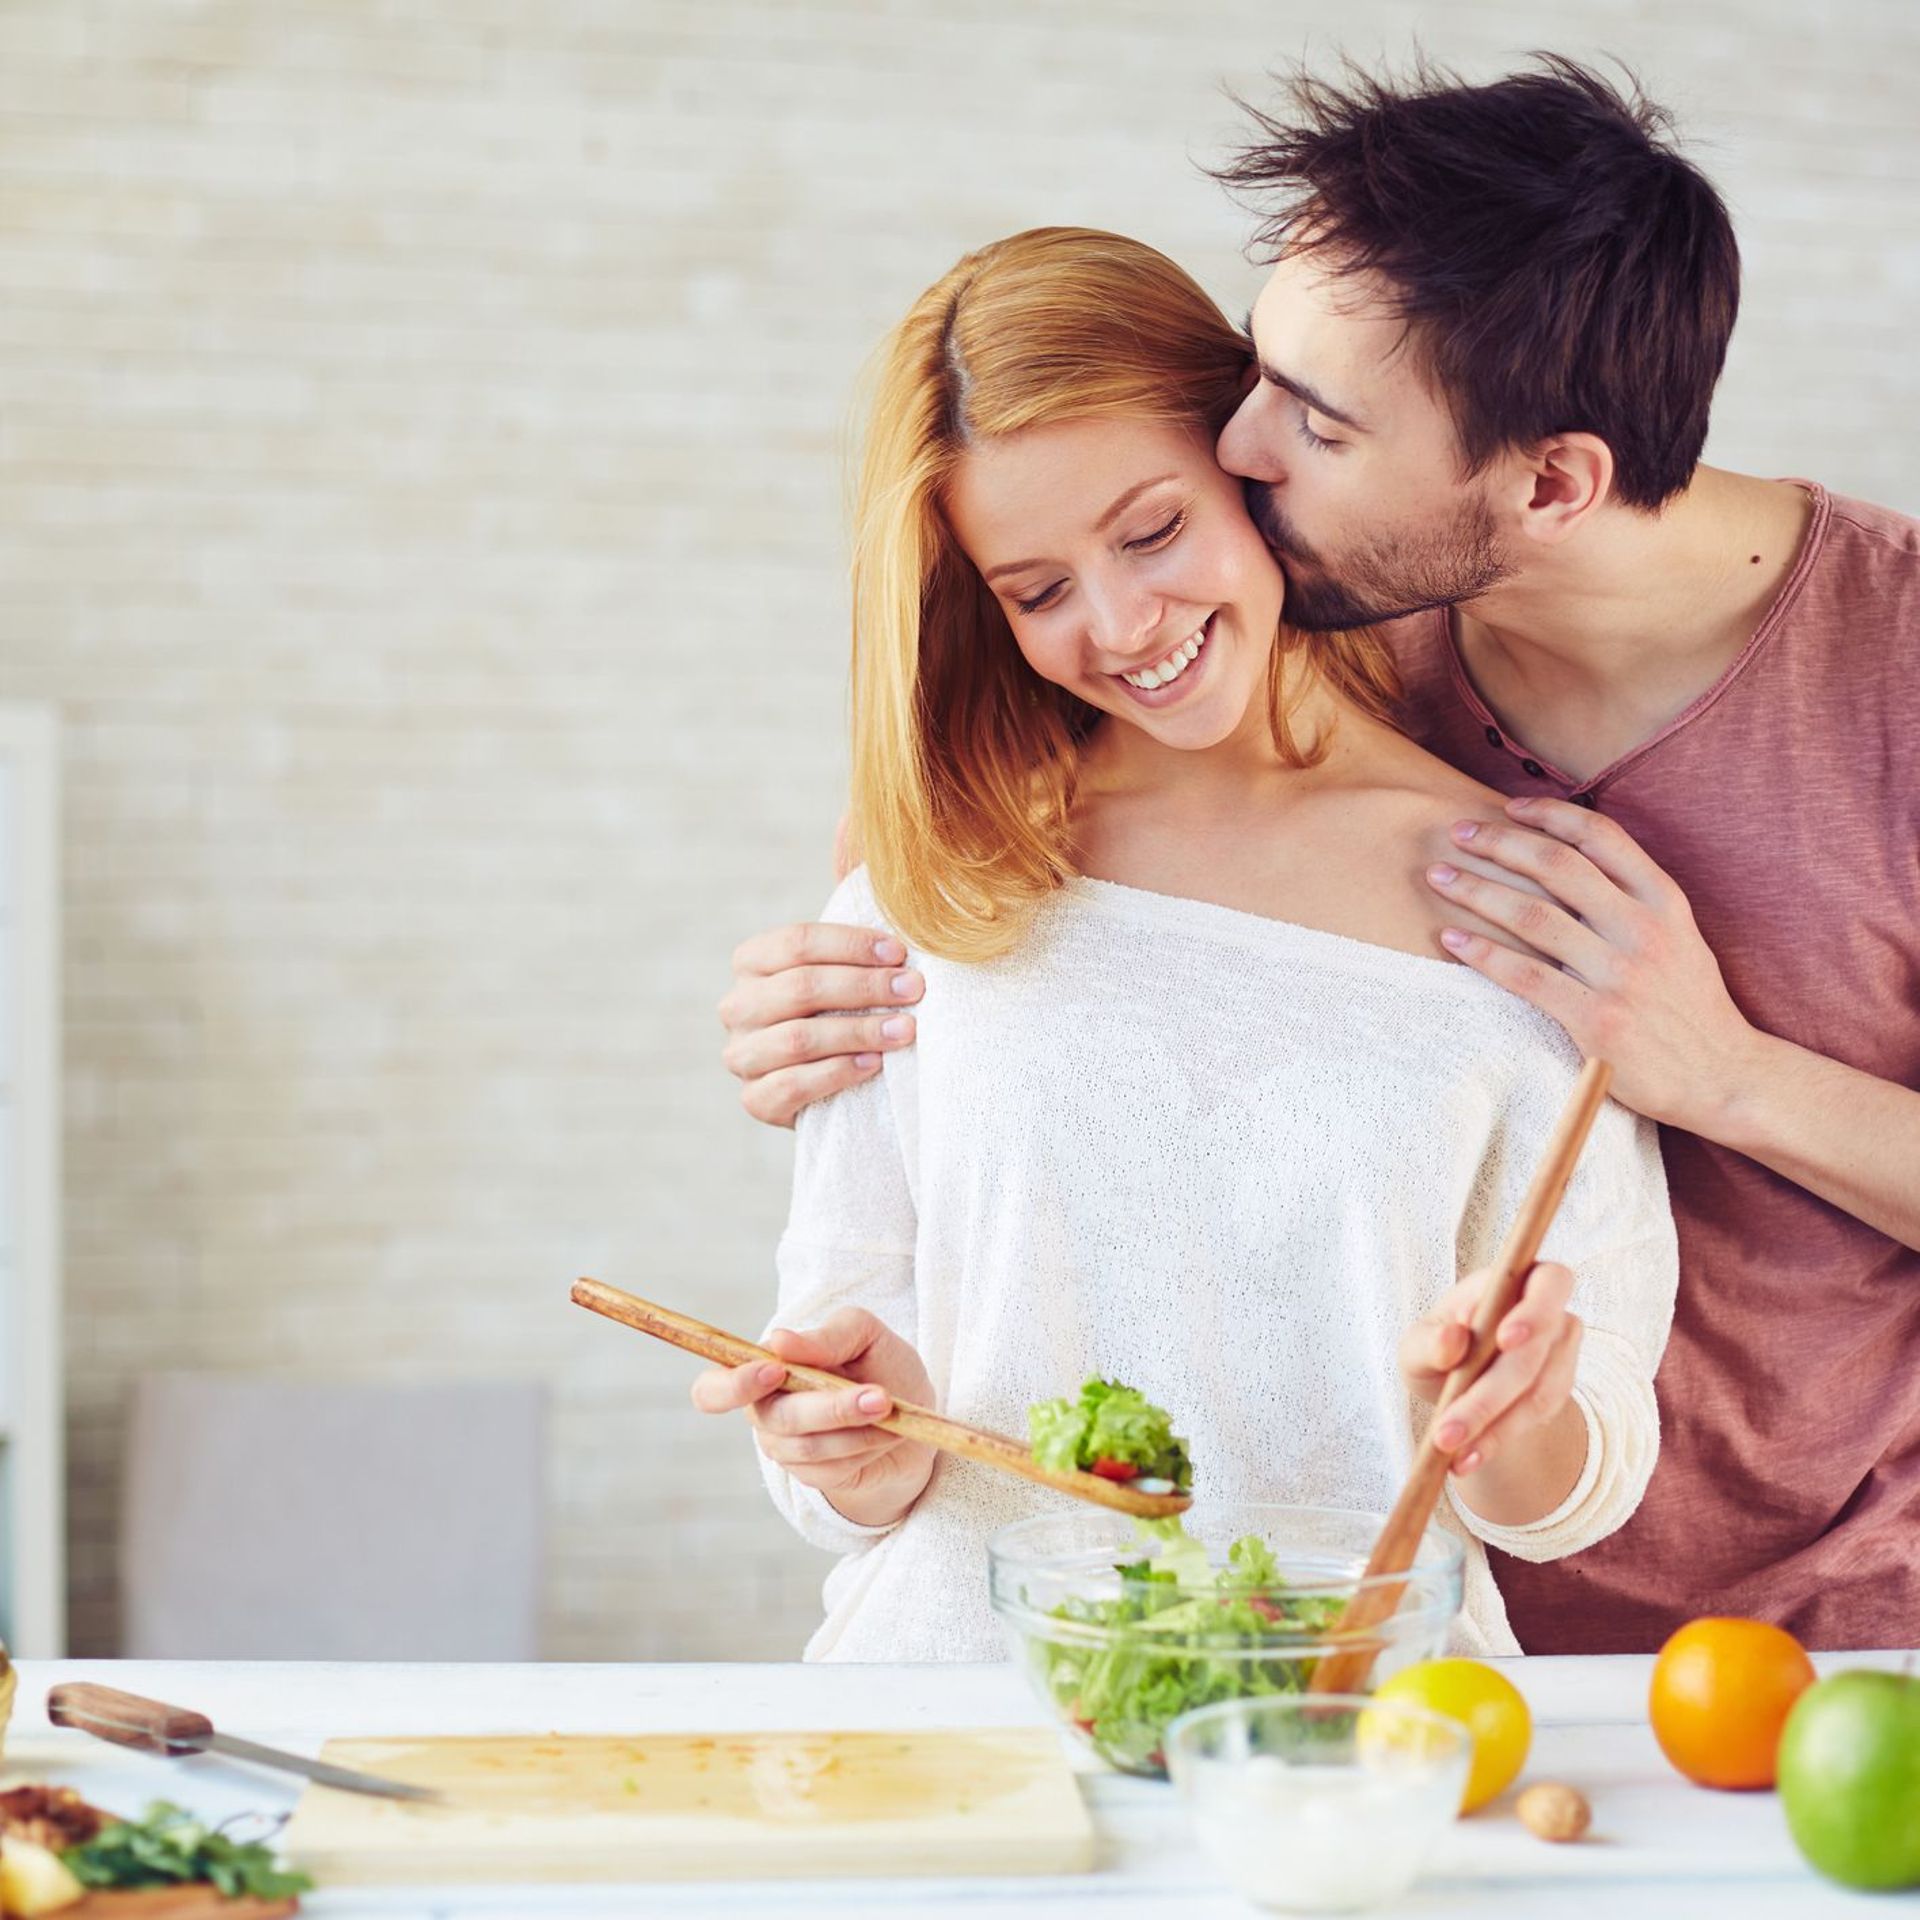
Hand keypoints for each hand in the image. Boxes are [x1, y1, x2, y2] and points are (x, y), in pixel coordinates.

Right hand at [690, 1308, 936, 1527]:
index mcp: (761, 1369)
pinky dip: (867, 1446)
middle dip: (832, 1409)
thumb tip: (778, 1341)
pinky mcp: (811, 1476)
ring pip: (811, 1446)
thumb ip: (826, 1335)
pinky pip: (833, 1468)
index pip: (713, 1389)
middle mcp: (763, 1411)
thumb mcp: (864, 1334)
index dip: (734, 1385)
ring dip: (860, 1428)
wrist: (912, 1414)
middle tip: (880, 1397)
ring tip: (891, 1408)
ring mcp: (785, 1448)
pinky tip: (887, 1431)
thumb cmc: (879, 1363)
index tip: (775, 1371)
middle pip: (777, 1419)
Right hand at [718, 923, 923, 1126]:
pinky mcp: (756, 1101)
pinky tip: (874, 1065)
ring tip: (906, 1029)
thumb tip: (872, 848)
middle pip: (800, 988)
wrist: (833, 1080)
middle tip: (915, 990)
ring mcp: (742, 1055)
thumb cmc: (844, 1007)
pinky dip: (836, 1074)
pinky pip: (791, 1087)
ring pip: (797, 1039)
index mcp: (752, 961)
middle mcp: (738, 1006)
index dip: (851, 945)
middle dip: (865, 987)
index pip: (796, 943)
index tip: (901, 950)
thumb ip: (854, 924)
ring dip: (859, 1032)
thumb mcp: (845, 965)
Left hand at [1399, 1261, 1580, 1479]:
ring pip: (1539, 1392)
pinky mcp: (1558, 1391)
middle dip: (1489, 1395)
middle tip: (1447, 1431)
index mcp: (1513, 1281)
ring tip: (1449, 1449)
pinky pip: (1535, 1418)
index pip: (1549, 1281)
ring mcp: (1559, 1355)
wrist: (1453, 1387)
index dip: (1535, 1309)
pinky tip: (1467, 1457)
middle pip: (1536, 1351)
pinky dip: (1498, 1439)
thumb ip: (1429, 1341)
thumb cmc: (1435, 1348)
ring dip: (1492, 1426)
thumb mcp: (1416, 1345)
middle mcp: (1548, 1314)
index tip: (1504, 1339)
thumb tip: (1453, 1337)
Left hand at [1425, 796, 1764, 1131]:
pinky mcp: (1597, 1018)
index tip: (1510, 807)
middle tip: (1457, 832)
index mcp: (1664, 901)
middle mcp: (1643, 929)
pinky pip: (1525, 977)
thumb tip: (1571, 859)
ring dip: (1476, 891)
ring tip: (1438, 878)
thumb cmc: (1690, 1005)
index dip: (1550, 814)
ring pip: (1532, 916)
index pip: (1601, 836)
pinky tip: (1451, 940)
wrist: (1723, 1077)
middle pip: (1555, 865)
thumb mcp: (1680, 936)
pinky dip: (1483, 954)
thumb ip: (1634, 898)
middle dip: (1498, 842)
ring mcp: (1620, 975)